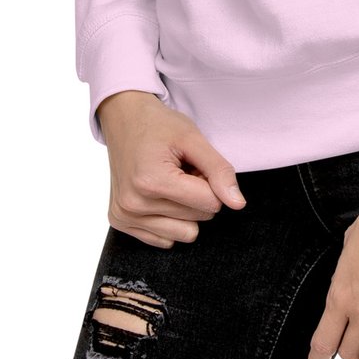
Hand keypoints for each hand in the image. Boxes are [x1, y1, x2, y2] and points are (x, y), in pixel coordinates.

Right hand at [96, 90, 246, 247]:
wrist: (124, 119)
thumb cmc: (159, 126)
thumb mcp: (193, 138)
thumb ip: (219, 170)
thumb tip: (238, 204)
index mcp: (151, 181)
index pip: (209, 203)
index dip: (211, 182)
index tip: (195, 164)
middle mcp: (133, 204)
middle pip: (198, 219)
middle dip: (198, 194)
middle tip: (181, 170)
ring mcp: (125, 216)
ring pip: (185, 234)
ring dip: (185, 209)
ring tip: (171, 182)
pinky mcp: (121, 222)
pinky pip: (165, 239)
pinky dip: (169, 218)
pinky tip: (159, 194)